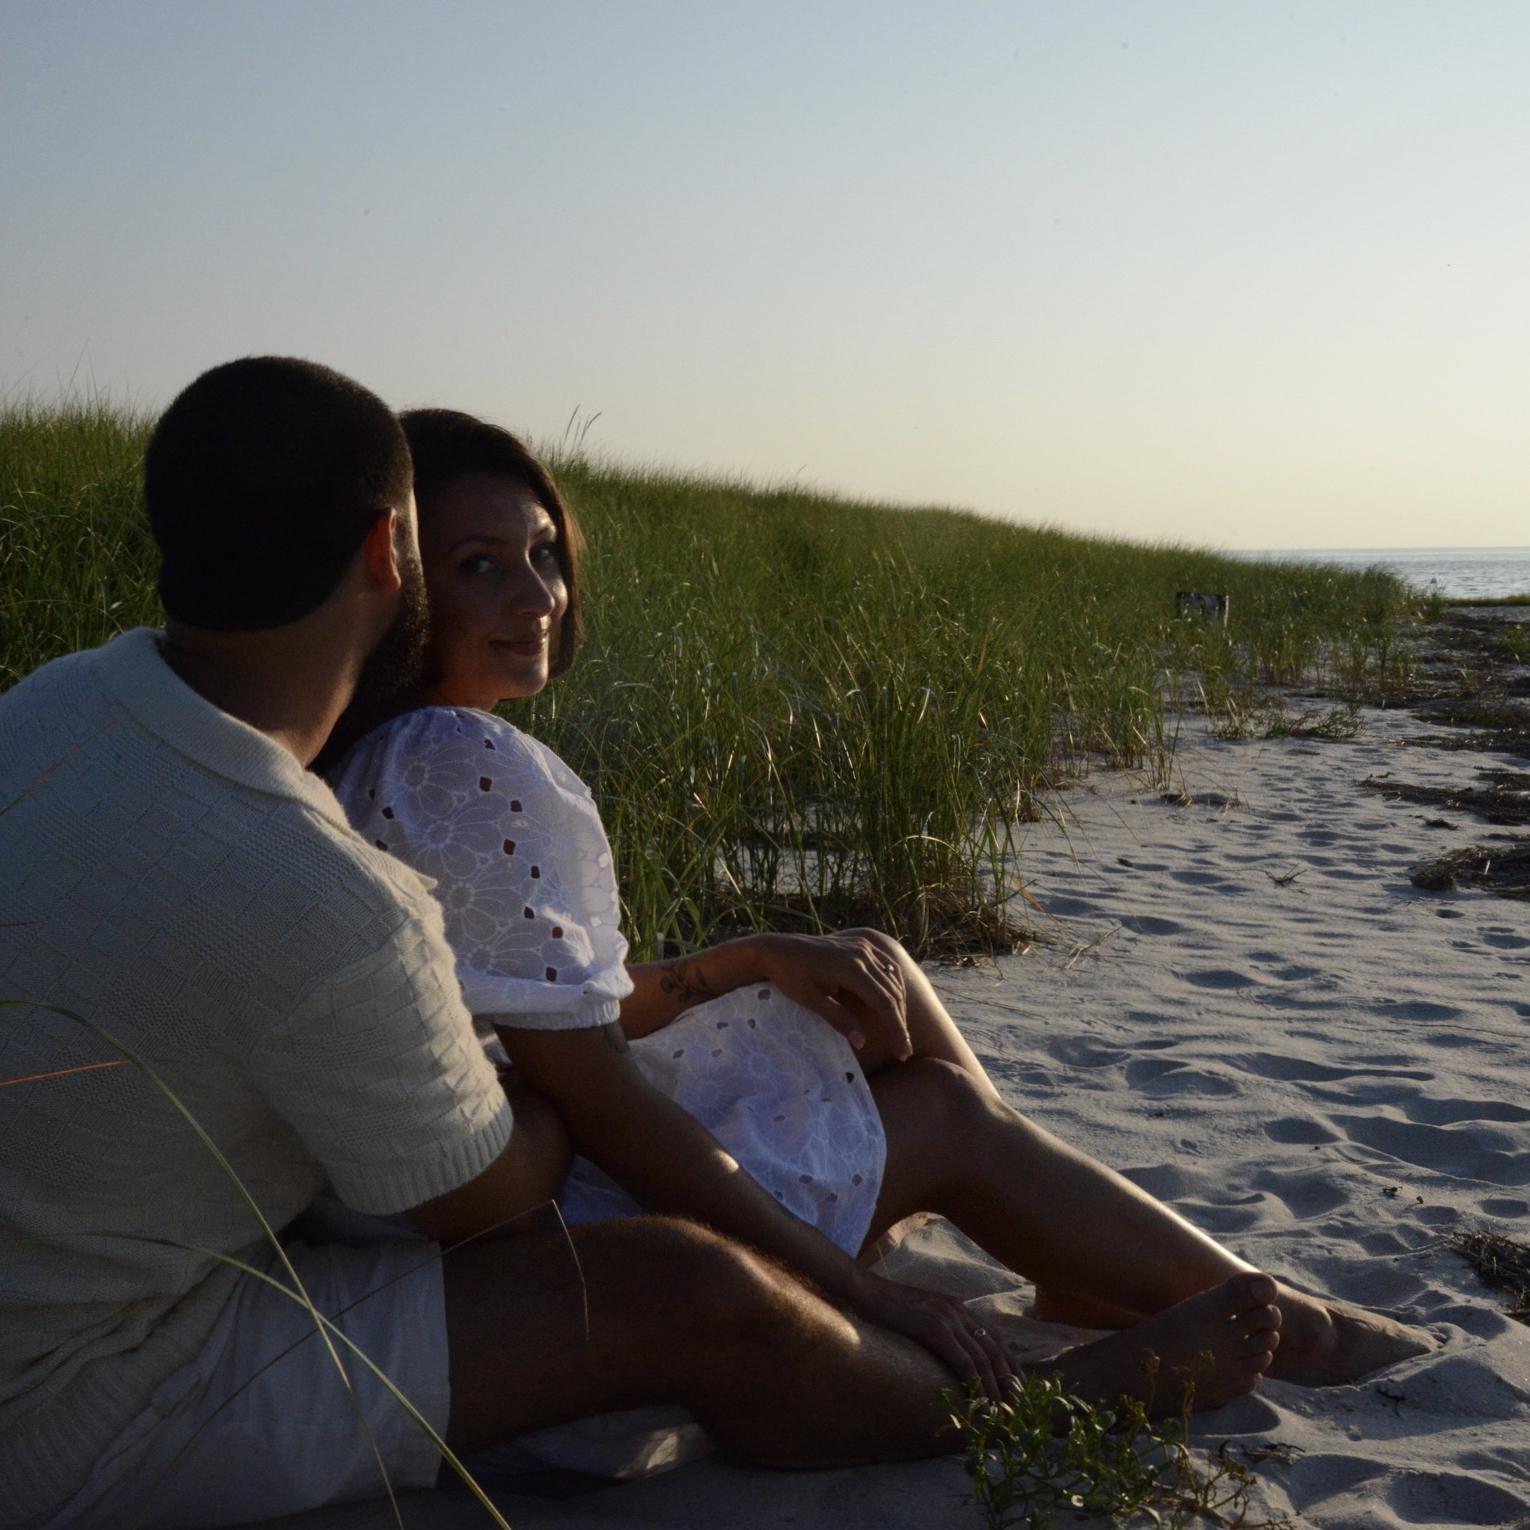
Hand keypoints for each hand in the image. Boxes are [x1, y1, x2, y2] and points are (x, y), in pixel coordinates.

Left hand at [752, 931, 911, 1058]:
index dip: (896, 1029)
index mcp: (851, 969)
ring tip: (897, 1029)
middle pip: (893, 992)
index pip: (884, 1003)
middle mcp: (862, 954)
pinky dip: (893, 984)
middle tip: (901, 1048)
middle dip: (900, 1021)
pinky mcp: (859, 944)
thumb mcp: (811, 1000)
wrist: (776, 949)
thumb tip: (862, 1042)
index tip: (902, 1052)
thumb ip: (839, 1019)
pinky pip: (886, 964)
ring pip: (893, 977)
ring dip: (899, 1003)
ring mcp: (862, 946)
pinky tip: (893, 1000)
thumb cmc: (789, 976)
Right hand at [853, 1271, 1011, 1401]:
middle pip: (995, 1349)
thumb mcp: (922, 1313)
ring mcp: (948, 1318)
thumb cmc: (888, 1307)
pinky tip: (978, 1399)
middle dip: (1009, 1380)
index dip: (1010, 1365)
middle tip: (1017, 1407)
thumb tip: (949, 1353)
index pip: (995, 1338)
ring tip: (1000, 1411)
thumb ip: (940, 1328)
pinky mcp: (934, 1328)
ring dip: (994, 1388)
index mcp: (959, 1307)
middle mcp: (959, 1311)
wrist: (866, 1291)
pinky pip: (962, 1360)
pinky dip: (974, 1382)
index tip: (1020, 1389)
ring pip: (983, 1358)